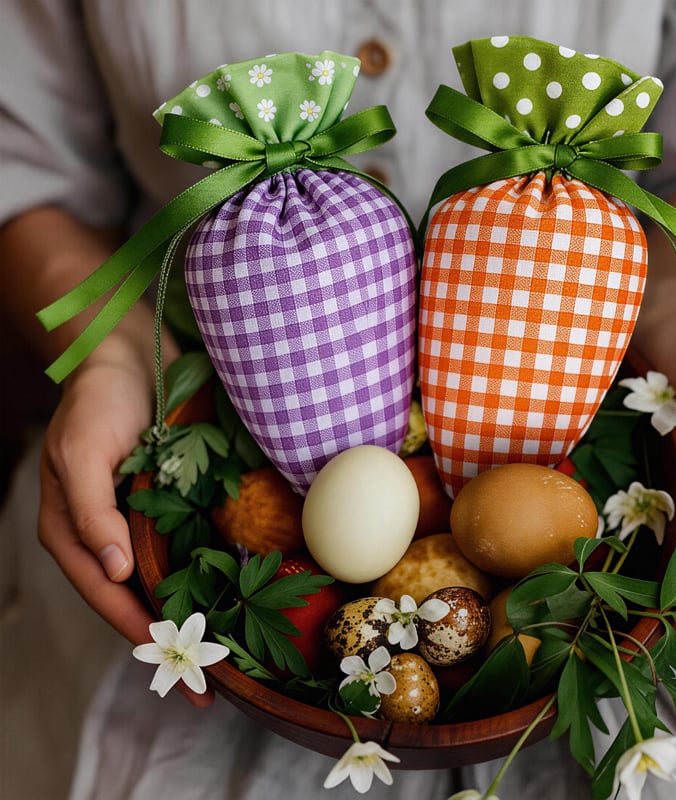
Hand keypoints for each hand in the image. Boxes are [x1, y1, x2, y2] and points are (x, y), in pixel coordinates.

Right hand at [37, 325, 213, 705]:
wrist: (127, 352)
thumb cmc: (97, 400)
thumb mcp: (80, 453)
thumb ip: (90, 512)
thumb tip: (112, 571)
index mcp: (76, 530)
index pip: (108, 596)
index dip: (140, 635)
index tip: (180, 672)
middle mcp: (109, 532)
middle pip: (138, 598)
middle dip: (172, 638)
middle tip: (214, 679)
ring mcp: (141, 516)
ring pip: (166, 577)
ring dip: (194, 611)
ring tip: (231, 648)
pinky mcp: (170, 498)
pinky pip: (188, 543)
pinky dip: (207, 570)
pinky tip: (239, 589)